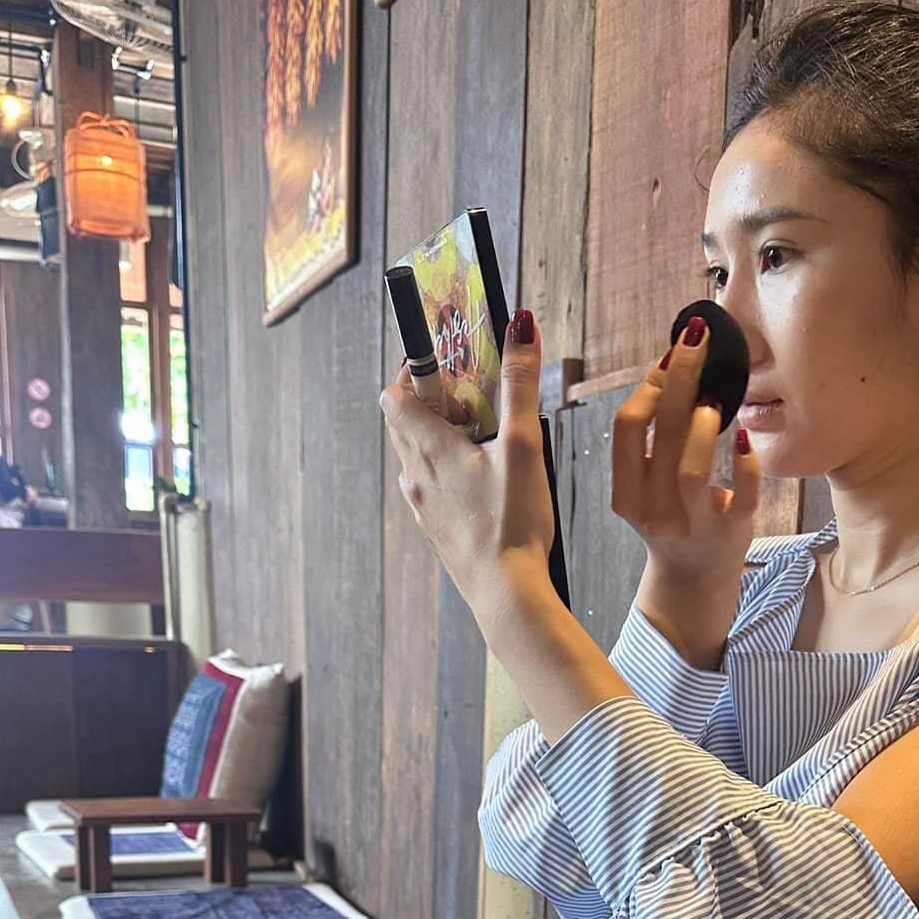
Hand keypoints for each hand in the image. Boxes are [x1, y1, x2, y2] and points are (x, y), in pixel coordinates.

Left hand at [380, 309, 554, 618]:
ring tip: (484, 443)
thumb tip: (519, 325)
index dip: (416, 372)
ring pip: (418, 455)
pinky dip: (449, 471)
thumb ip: (519, 383)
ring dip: (442, 438)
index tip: (452, 368)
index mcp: (427, 447)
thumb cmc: (512, 522)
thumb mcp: (524, 444)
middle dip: (435, 402)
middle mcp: (415, 475)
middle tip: (476, 403)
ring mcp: (423, 506)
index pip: (394, 393)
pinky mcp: (437, 530)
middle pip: (404, 422)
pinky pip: (431, 487)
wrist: (507, 593)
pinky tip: (484, 483)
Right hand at [611, 316, 759, 666]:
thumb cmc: (671, 517)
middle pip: (662, 433)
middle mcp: (654, 509)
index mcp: (627, 492)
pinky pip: (741, 494)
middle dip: (681, 377)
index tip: (669, 358)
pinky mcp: (731, 531)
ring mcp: (693, 523)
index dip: (648, 385)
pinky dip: (745, 462)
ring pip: (691, 469)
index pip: (626, 427)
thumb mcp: (646, 484)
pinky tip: (745, 435)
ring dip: (704, 424)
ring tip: (714, 397)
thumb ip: (653, 438)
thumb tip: (671, 367)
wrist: (693, 579)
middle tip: (698, 340)